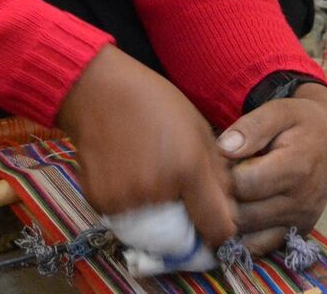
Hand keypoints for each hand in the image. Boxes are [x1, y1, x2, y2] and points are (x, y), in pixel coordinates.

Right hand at [57, 47, 236, 245]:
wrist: (98, 91)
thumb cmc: (154, 103)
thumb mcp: (200, 129)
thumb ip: (219, 175)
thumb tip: (229, 211)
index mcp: (188, 168)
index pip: (217, 228)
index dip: (221, 231)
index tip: (216, 224)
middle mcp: (158, 189)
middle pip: (185, 235)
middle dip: (187, 225)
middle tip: (179, 197)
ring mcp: (126, 198)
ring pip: (153, 229)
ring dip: (158, 216)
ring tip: (150, 177)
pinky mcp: (100, 201)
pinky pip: (125, 219)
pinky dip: (131, 206)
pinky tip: (128, 175)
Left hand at [218, 82, 326, 253]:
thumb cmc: (303, 122)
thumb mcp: (280, 110)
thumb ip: (252, 126)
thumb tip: (224, 148)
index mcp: (297, 168)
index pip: (242, 184)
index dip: (223, 172)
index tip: (223, 159)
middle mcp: (302, 201)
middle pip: (242, 213)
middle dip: (224, 196)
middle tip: (223, 177)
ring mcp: (301, 220)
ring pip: (247, 232)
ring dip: (231, 216)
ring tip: (233, 191)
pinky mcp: (297, 231)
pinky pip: (261, 246)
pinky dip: (244, 235)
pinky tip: (239, 212)